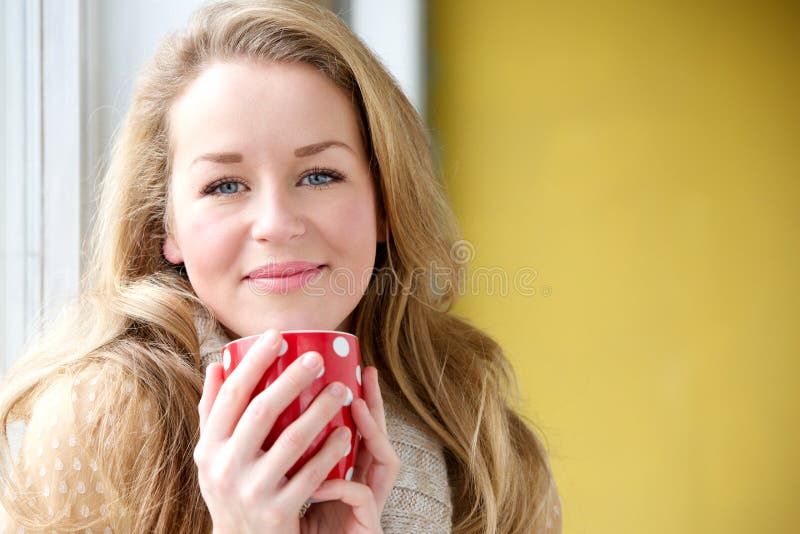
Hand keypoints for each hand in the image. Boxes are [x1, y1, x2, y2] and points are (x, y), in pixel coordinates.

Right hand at [194, 329, 357, 533]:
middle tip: (317, 358)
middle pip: (261, 411)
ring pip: (291, 440)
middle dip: (291, 379)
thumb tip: (217, 364)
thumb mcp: (212, 455)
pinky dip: (330, 452)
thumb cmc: (231, 488)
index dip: (253, 363)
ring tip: (341, 390)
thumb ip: (213, 412)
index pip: (231, 395)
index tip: (277, 336)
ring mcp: (251, 491)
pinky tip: (346, 434)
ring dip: (320, 411)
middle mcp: (225, 467)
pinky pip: (311, 475)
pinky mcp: (278, 512)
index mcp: (209, 447)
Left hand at [299, 365, 400, 532]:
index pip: (358, 428)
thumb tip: (263, 409)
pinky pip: (358, 495)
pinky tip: (320, 478)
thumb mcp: (291, 482)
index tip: (356, 368)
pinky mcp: (366, 523)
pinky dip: (340, 483)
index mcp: (345, 469)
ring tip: (353, 408)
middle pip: (379, 437)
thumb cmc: (297, 524)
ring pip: (382, 460)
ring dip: (368, 432)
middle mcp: (362, 482)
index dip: (361, 399)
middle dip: (376, 404)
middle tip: (366, 376)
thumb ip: (289, 450)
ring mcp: (367, 503)